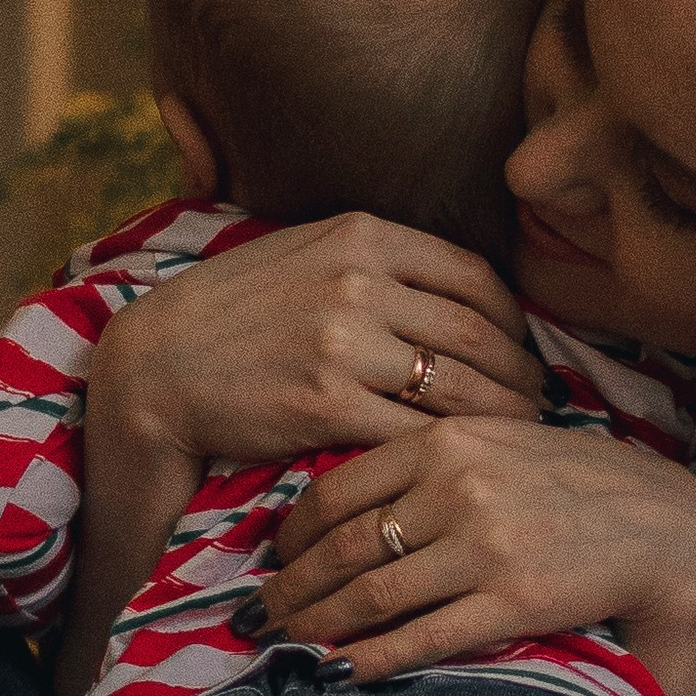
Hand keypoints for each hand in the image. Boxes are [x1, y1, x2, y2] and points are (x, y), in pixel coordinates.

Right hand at [90, 213, 543, 470]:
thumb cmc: (233, 315)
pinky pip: (412, 429)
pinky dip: (448, 448)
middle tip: (540, 402)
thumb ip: (376, 258)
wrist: (155, 368)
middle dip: (522, 373)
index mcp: (362, 235)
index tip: (524, 350)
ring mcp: (343, 342)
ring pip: (458, 385)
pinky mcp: (326, 403)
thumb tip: (456, 285)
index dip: (514, 320)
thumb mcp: (303, 253)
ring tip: (518, 434)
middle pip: (478, 333)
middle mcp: (359, 281)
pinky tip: (463, 460)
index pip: (474, 276)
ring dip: (501, 415)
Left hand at [260, 419, 695, 680]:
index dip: (290, 533)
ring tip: (280, 649)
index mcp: (446, 438)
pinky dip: (371, 659)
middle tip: (250, 617)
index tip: (268, 559)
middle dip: (288, 588)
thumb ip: (426, 462)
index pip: (338, 489)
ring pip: (371, 595)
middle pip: (342, 547)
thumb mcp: (497, 444)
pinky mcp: (513, 601)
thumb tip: (342, 504)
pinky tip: (338, 673)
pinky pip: (422, 637)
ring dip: (314, 629)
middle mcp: (458, 486)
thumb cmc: (572, 485)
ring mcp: (485, 546)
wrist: (662, 526)